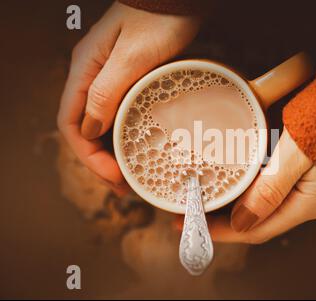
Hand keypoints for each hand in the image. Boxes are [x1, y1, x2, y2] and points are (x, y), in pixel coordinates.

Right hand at [57, 2, 199, 194]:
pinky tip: (141, 148)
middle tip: (124, 186)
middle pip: (86, 129)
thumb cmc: (160, 17)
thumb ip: (107, 91)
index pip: (73, 124)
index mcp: (85, 71)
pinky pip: (121, 114)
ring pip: (103, 124)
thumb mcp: (133, 56)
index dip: (90, 157)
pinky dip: (126, 136)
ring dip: (113, 152)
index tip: (115, 178)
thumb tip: (91, 130)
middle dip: (101, 162)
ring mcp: (111, 78)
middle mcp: (93, 77)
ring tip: (132, 175)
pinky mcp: (131, 80)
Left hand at [177, 129, 315, 243]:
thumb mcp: (299, 154)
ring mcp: (301, 180)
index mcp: (306, 203)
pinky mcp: (298, 163)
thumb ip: (271, 189)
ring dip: (230, 197)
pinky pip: (264, 178)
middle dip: (221, 217)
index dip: (221, 231)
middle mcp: (303, 197)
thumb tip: (242, 222)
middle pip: (253, 217)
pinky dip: (243, 178)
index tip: (191, 225)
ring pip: (257, 198)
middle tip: (190, 209)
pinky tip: (227, 168)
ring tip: (202, 190)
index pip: (255, 229)